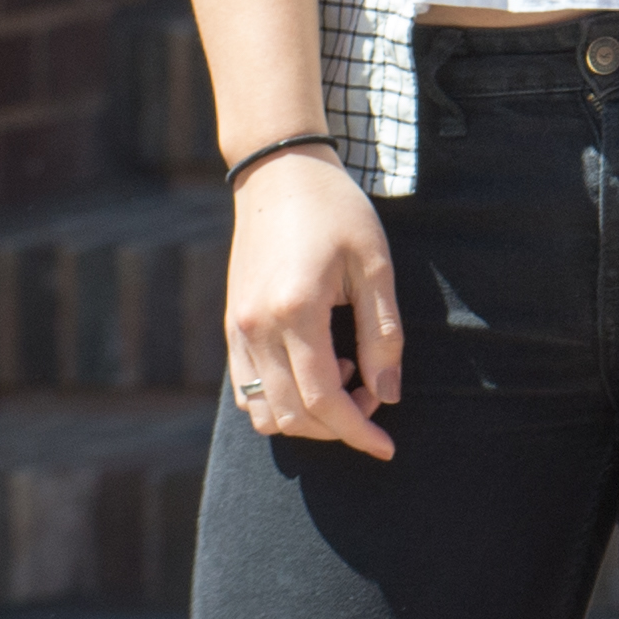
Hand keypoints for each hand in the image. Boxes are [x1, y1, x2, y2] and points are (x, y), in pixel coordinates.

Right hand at [222, 153, 401, 460]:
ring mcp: (237, 331)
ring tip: (347, 376)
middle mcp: (257, 329)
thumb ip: (384, 334)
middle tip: (374, 398)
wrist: (280, 173)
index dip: (358, 432)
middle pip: (293, 416)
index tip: (387, 446)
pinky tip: (316, 368)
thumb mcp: (375, 264)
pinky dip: (281, 401)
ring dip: (308, 417)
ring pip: (264, 412)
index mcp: (296, 312)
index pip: (324, 401)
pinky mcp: (231, 327)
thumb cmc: (337, 211)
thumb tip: (388, 395)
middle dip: (339, 426)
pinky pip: (248, 391)